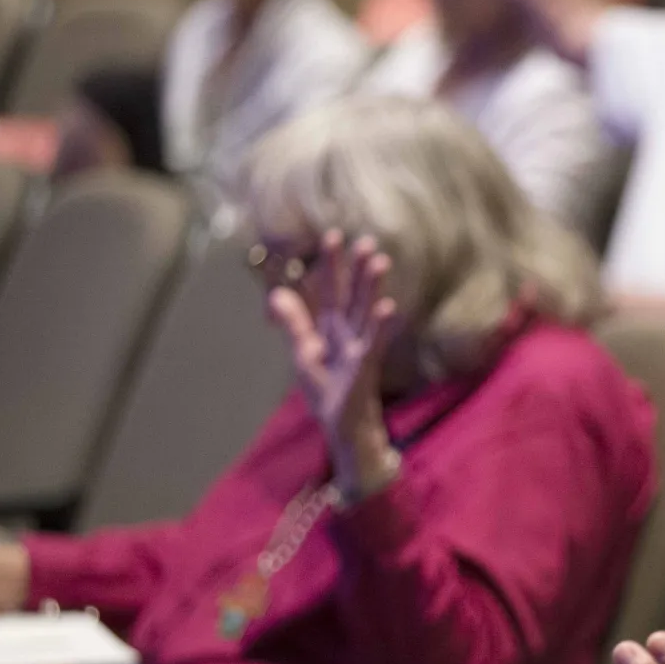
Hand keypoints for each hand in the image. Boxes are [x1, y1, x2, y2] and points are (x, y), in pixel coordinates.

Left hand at [266, 231, 401, 500]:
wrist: (343, 429)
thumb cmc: (329, 392)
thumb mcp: (304, 354)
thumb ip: (294, 323)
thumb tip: (275, 293)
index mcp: (332, 330)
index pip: (330, 292)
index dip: (330, 265)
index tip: (334, 234)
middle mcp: (349, 334)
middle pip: (352, 296)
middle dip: (358, 269)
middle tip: (367, 240)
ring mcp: (359, 350)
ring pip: (366, 313)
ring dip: (373, 288)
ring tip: (380, 262)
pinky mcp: (364, 370)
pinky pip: (373, 344)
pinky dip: (380, 326)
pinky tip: (388, 308)